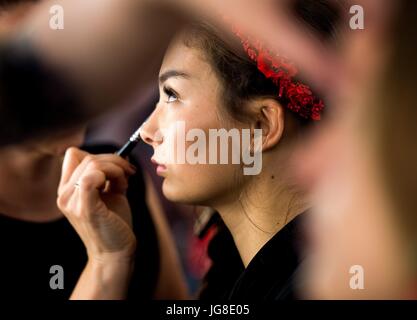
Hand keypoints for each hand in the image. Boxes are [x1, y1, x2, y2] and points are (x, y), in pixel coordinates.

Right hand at [57, 147, 136, 263]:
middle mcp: (64, 194)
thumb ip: (109, 175)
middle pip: (86, 157)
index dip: (97, 154)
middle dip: (113, 160)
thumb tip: (122, 155)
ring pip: (92, 164)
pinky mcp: (85, 209)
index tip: (117, 165)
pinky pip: (91, 178)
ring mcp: (71, 202)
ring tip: (126, 181)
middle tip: (130, 171)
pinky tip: (122, 185)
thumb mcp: (111, 192)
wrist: (116, 251)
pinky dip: (112, 174)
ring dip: (116, 167)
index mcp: (67, 189)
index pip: (73, 155)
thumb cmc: (114, 222)